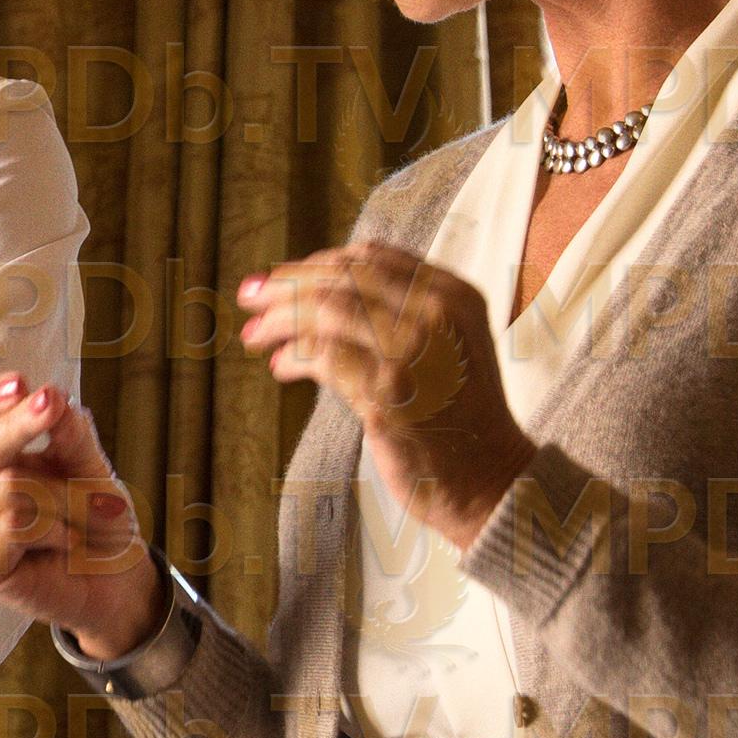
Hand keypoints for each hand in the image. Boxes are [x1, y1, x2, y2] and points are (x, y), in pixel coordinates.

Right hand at [0, 374, 161, 658]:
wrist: (116, 579)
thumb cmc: (94, 521)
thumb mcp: (90, 466)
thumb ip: (69, 434)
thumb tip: (51, 395)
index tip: (20, 383)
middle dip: (19, 425)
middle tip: (54, 408)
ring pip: (8, 487)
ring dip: (61, 499)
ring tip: (80, 518)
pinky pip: (14, 525)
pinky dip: (54, 529)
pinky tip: (65, 542)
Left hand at [234, 244, 534, 548]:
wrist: (489, 478)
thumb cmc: (453, 414)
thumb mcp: (440, 344)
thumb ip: (394, 313)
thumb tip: (308, 293)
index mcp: (453, 295)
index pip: (372, 258)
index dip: (314, 264)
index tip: (278, 279)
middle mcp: (438, 314)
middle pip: (343, 278)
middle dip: (285, 285)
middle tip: (248, 297)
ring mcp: (415, 352)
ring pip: (328, 310)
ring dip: (279, 319)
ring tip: (254, 335)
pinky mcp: (390, 394)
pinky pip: (324, 356)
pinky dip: (292, 357)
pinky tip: (280, 366)